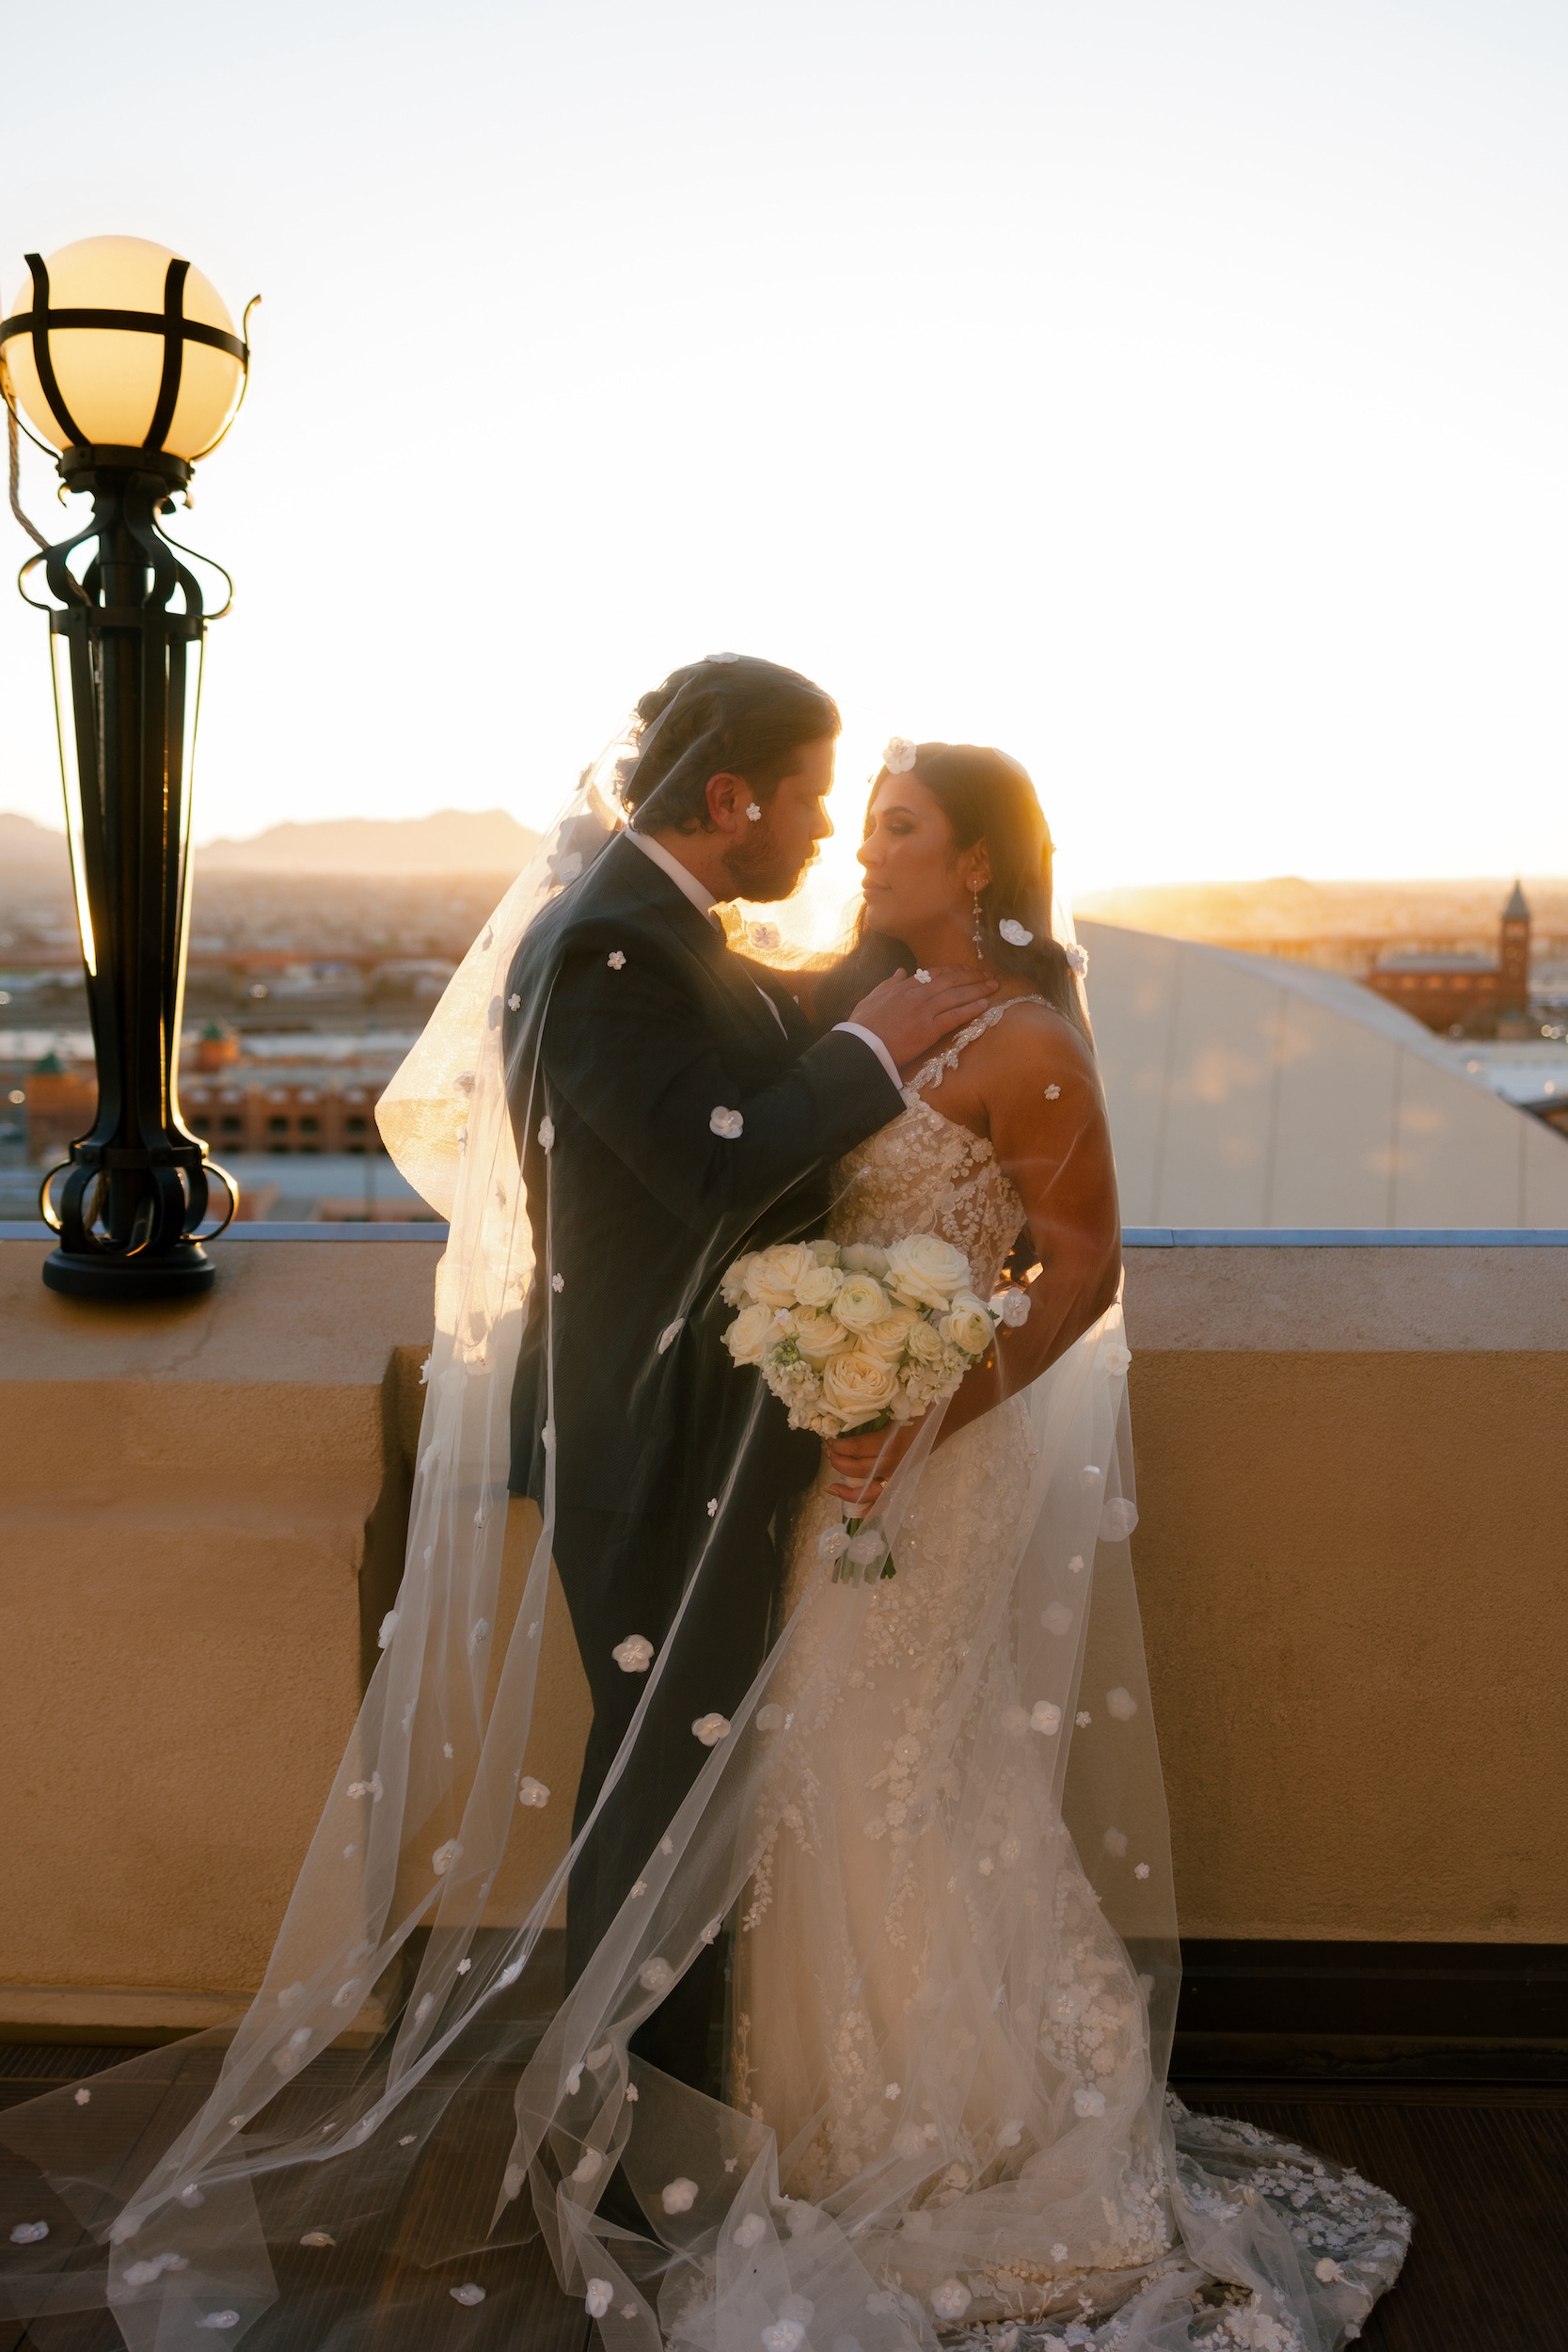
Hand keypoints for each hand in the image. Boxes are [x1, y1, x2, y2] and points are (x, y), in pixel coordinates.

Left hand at [825, 1415, 921, 1508]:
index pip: (858, 1448)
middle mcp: (894, 1461)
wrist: (944, 1418)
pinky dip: (874, 1508)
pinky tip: (860, 1513)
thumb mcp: (897, 1407)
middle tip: (828, 1453)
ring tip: (832, 1488)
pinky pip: (887, 1498)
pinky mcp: (902, 1477)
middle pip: (860, 1470)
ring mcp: (899, 1472)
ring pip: (870, 1491)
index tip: (829, 1440)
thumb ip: (874, 1413)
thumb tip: (847, 1416)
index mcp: (891, 1442)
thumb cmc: (920, 1409)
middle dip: (839, 1463)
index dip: (840, 1446)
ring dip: (849, 1492)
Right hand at [848, 964, 997, 1071]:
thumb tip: (901, 972)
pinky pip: (955, 1016)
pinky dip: (971, 1009)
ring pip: (957, 995)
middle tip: (989, 976)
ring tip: (994, 987)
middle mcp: (917, 994)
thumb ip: (889, 984)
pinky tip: (985, 1005)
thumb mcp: (872, 997)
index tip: (968, 970)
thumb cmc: (862, 1026)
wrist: (860, 1046)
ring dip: (978, 989)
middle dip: (973, 977)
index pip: (936, 973)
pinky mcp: (929, 1029)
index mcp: (904, 986)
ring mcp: (924, 1011)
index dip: (955, 971)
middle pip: (952, 980)